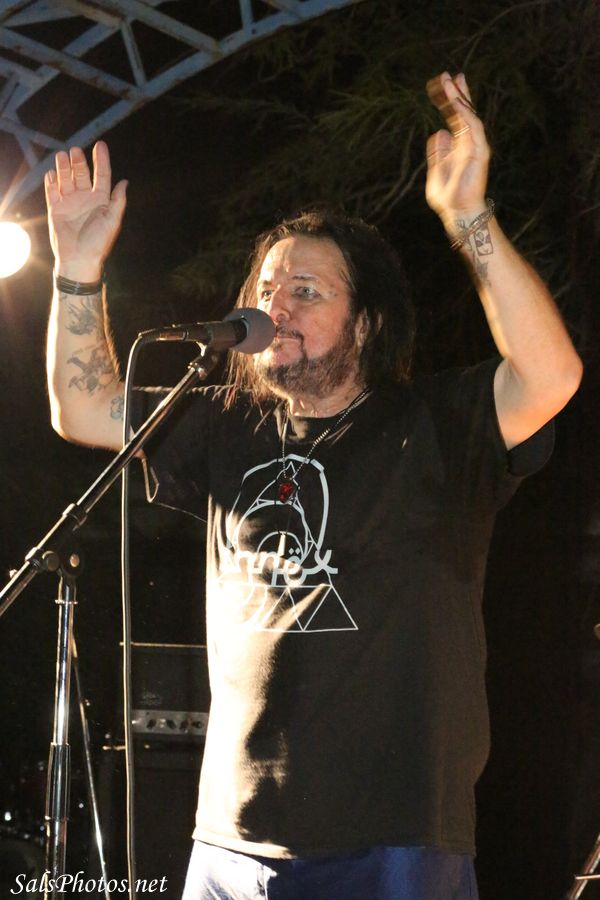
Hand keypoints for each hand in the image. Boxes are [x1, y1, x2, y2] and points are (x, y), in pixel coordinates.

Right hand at [45, 141, 126, 280]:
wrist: (79, 259)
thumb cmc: (98, 242)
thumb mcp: (112, 220)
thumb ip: (118, 201)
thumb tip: (125, 181)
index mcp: (101, 200)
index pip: (102, 175)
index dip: (101, 160)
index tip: (100, 145)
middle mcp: (85, 198)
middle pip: (82, 174)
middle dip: (79, 162)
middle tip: (75, 150)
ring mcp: (70, 202)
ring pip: (66, 179)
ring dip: (64, 167)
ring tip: (62, 156)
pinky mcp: (56, 209)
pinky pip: (52, 191)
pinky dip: (51, 181)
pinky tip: (51, 172)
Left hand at [425, 72, 489, 226]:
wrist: (457, 212)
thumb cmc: (447, 197)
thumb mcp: (435, 171)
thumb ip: (437, 152)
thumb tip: (440, 132)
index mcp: (458, 146)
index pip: (456, 118)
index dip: (450, 101)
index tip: (443, 84)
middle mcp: (469, 143)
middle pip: (465, 113)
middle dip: (458, 93)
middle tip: (449, 75)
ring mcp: (476, 146)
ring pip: (469, 116)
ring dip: (460, 99)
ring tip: (451, 82)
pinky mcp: (480, 152)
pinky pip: (473, 128)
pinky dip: (465, 115)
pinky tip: (457, 103)